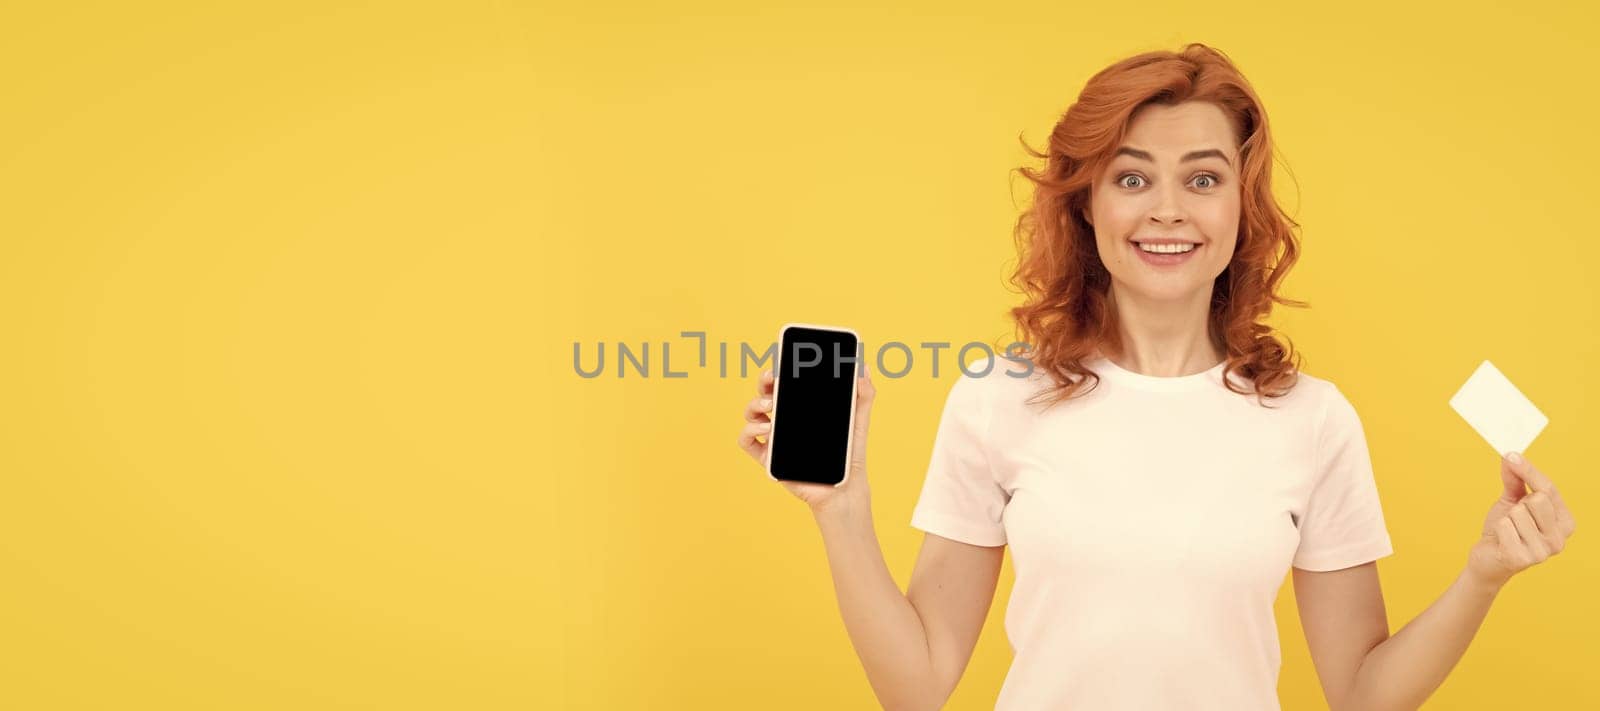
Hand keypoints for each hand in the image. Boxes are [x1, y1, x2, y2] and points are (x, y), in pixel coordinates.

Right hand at [737, 361, 876, 514]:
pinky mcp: (768, 459)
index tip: (782, 361)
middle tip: (771, 378)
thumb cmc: (849, 456)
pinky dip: (748, 431)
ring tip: (771, 406)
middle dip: (762, 382)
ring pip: (751, 414)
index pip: (783, 385)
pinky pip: (746, 442)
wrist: (844, 489)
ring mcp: (774, 440)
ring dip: (754, 405)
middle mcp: (784, 422)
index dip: (777, 371)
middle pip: (764, 395)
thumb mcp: (858, 422)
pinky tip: (766, 428)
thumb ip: (864, 395)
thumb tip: (864, 369)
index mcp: (802, 410)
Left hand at [1466, 452, 1577, 589]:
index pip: (1549, 489)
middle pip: (1538, 499)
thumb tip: (1511, 455)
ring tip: (1508, 532)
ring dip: (1506, 519)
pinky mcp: (1524, 559)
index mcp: (1564, 522)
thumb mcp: (1511, 501)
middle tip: (1513, 518)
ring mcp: (1544, 551)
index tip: (1511, 455)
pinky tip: (1501, 542)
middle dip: (1517, 503)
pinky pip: (1505, 526)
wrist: (1488, 559)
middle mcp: (1560, 538)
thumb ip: (1515, 479)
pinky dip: (1497, 530)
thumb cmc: (1504, 530)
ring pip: (1518, 512)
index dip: (1528, 471)